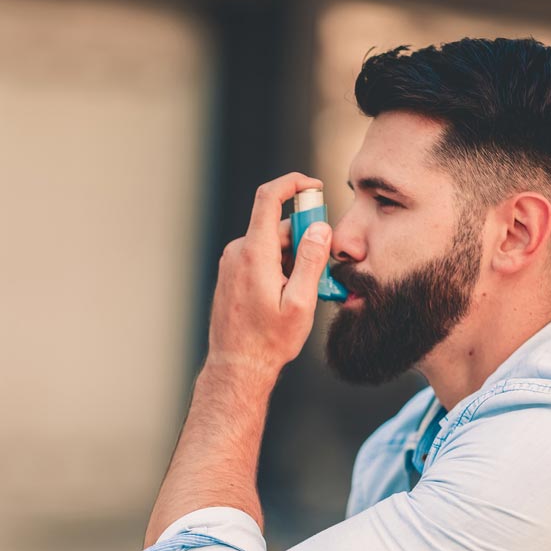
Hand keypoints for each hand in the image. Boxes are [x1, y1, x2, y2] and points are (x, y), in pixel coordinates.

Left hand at [207, 172, 331, 377]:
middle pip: (277, 227)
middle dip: (303, 240)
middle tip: (320, 271)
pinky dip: (278, 267)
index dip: (293, 184)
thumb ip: (310, 261)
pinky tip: (284, 296)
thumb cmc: (269, 340)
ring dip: (291, 259)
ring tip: (300, 294)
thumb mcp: (300, 303)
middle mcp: (238, 252)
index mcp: (254, 254)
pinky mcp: (230, 274)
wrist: (237, 366)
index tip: (315, 187)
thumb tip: (320, 228)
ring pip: (270, 245)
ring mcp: (231, 263)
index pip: (269, 198)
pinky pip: (259, 257)